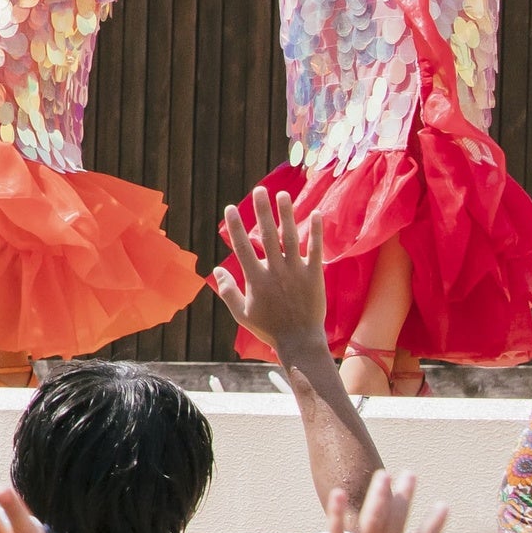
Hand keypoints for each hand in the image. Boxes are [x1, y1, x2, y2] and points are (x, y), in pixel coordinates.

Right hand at [214, 186, 334, 359]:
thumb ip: (228, 290)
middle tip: (259, 190)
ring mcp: (295, 272)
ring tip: (283, 195)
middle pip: (267, 235)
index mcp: (255, 278)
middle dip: (262, 211)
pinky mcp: (314, 275)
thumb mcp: (241, 313)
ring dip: (286, 214)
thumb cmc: (269, 328)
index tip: (230, 207)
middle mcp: (275, 271)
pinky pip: (315, 249)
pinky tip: (315, 213)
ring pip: (290, 237)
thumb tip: (216, 269)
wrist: (299, 341)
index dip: (235, 225)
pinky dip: (315, 232)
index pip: (242, 246)